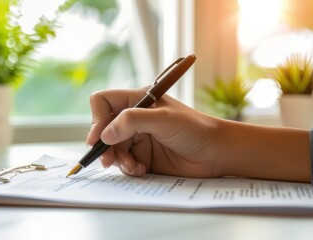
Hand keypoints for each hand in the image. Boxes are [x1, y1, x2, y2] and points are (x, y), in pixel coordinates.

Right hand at [86, 87, 225, 177]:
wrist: (215, 153)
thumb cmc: (195, 129)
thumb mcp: (163, 119)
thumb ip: (132, 121)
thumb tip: (104, 135)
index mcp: (138, 100)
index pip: (103, 102)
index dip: (97, 118)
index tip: (98, 138)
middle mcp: (134, 118)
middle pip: (104, 129)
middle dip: (104, 146)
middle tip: (108, 160)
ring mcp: (137, 138)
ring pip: (112, 149)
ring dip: (118, 159)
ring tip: (133, 166)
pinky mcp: (142, 156)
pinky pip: (124, 163)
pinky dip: (128, 168)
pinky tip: (141, 170)